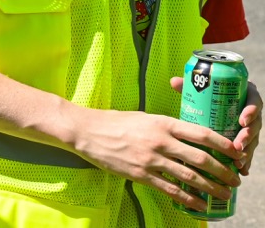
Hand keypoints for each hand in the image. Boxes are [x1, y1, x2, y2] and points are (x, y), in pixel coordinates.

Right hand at [72, 103, 241, 211]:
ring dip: (211, 187)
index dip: (223, 145)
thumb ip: (165, 126)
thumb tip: (188, 136)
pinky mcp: (140, 175)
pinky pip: (170, 190)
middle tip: (235, 179)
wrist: (86, 131)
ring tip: (224, 194)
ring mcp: (150, 159)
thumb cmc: (114, 121)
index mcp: (162, 123)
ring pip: (189, 176)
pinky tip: (200, 204)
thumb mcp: (144, 117)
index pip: (201, 133)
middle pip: (200, 158)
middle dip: (223, 171)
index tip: (236, 153)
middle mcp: (159, 141)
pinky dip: (189, 199)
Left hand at [170, 76, 261, 174]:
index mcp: (244, 96)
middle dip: (248, 137)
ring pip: (253, 140)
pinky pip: (248, 150)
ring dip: (247, 152)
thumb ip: (190, 85)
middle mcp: (250, 112)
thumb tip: (174, 81)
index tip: (241, 121)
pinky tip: (242, 170)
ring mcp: (249, 127)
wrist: (213, 101)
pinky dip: (246, 160)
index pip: (254, 102)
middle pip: (255, 125)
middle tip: (237, 146)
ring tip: (238, 162)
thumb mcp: (201, 88)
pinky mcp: (246, 139)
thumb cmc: (207, 93)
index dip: (251, 112)